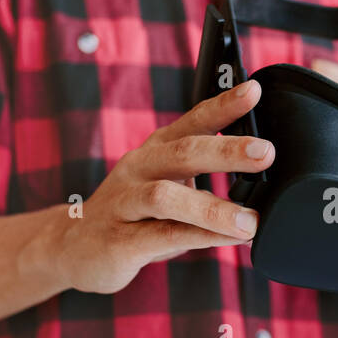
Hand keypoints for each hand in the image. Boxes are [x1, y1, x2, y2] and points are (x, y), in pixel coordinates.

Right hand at [53, 80, 273, 292]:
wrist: (72, 247)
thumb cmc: (133, 214)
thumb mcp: (167, 187)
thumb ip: (204, 181)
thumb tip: (260, 177)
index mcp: (156, 151)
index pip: (191, 121)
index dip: (222, 104)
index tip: (254, 90)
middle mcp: (139, 170)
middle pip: (182, 152)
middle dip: (226, 151)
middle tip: (266, 152)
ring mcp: (124, 204)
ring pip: (166, 197)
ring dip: (213, 208)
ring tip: (250, 221)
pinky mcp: (119, 241)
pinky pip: (162, 236)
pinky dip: (200, 238)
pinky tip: (230, 241)